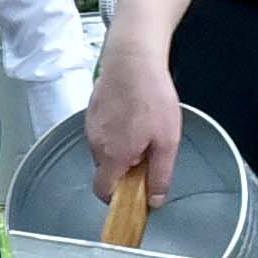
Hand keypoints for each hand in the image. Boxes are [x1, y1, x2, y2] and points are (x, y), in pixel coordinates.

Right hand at [84, 36, 182, 211]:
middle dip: (125, 167)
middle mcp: (96, 144)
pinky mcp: (91, 110)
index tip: (134, 192)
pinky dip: (116, 129)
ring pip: (105, 148)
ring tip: (142, 125)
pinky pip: (103, 130)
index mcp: (113, 156)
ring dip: (121, 146)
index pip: (104, 192)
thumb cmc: (151, 94)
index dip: (118, 197)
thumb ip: (160, 175)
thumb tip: (155, 199)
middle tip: (148, 150)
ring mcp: (91, 126)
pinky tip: (133, 112)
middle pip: (107, 169)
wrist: (133, 57)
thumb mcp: (167, 141)